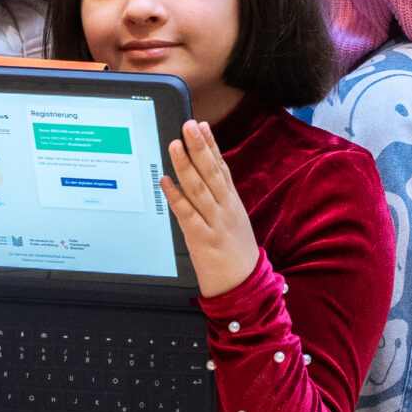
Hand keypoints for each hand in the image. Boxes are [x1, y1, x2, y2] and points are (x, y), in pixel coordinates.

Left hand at [164, 119, 262, 298]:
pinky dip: (176, 197)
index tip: (201, 125)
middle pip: (211, 172)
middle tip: (188, 126)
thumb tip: (205, 176)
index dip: (211, 144)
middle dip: (199, 146)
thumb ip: (220, 198)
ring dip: (185, 165)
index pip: (221, 167)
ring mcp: (215, 222)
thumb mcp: (233, 220)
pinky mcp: (203, 239)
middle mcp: (225, 208)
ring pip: (198, 189)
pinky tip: (166, 182)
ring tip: (174, 145)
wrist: (245, 286)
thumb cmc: (236, 253)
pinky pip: (187, 215)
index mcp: (232, 202)